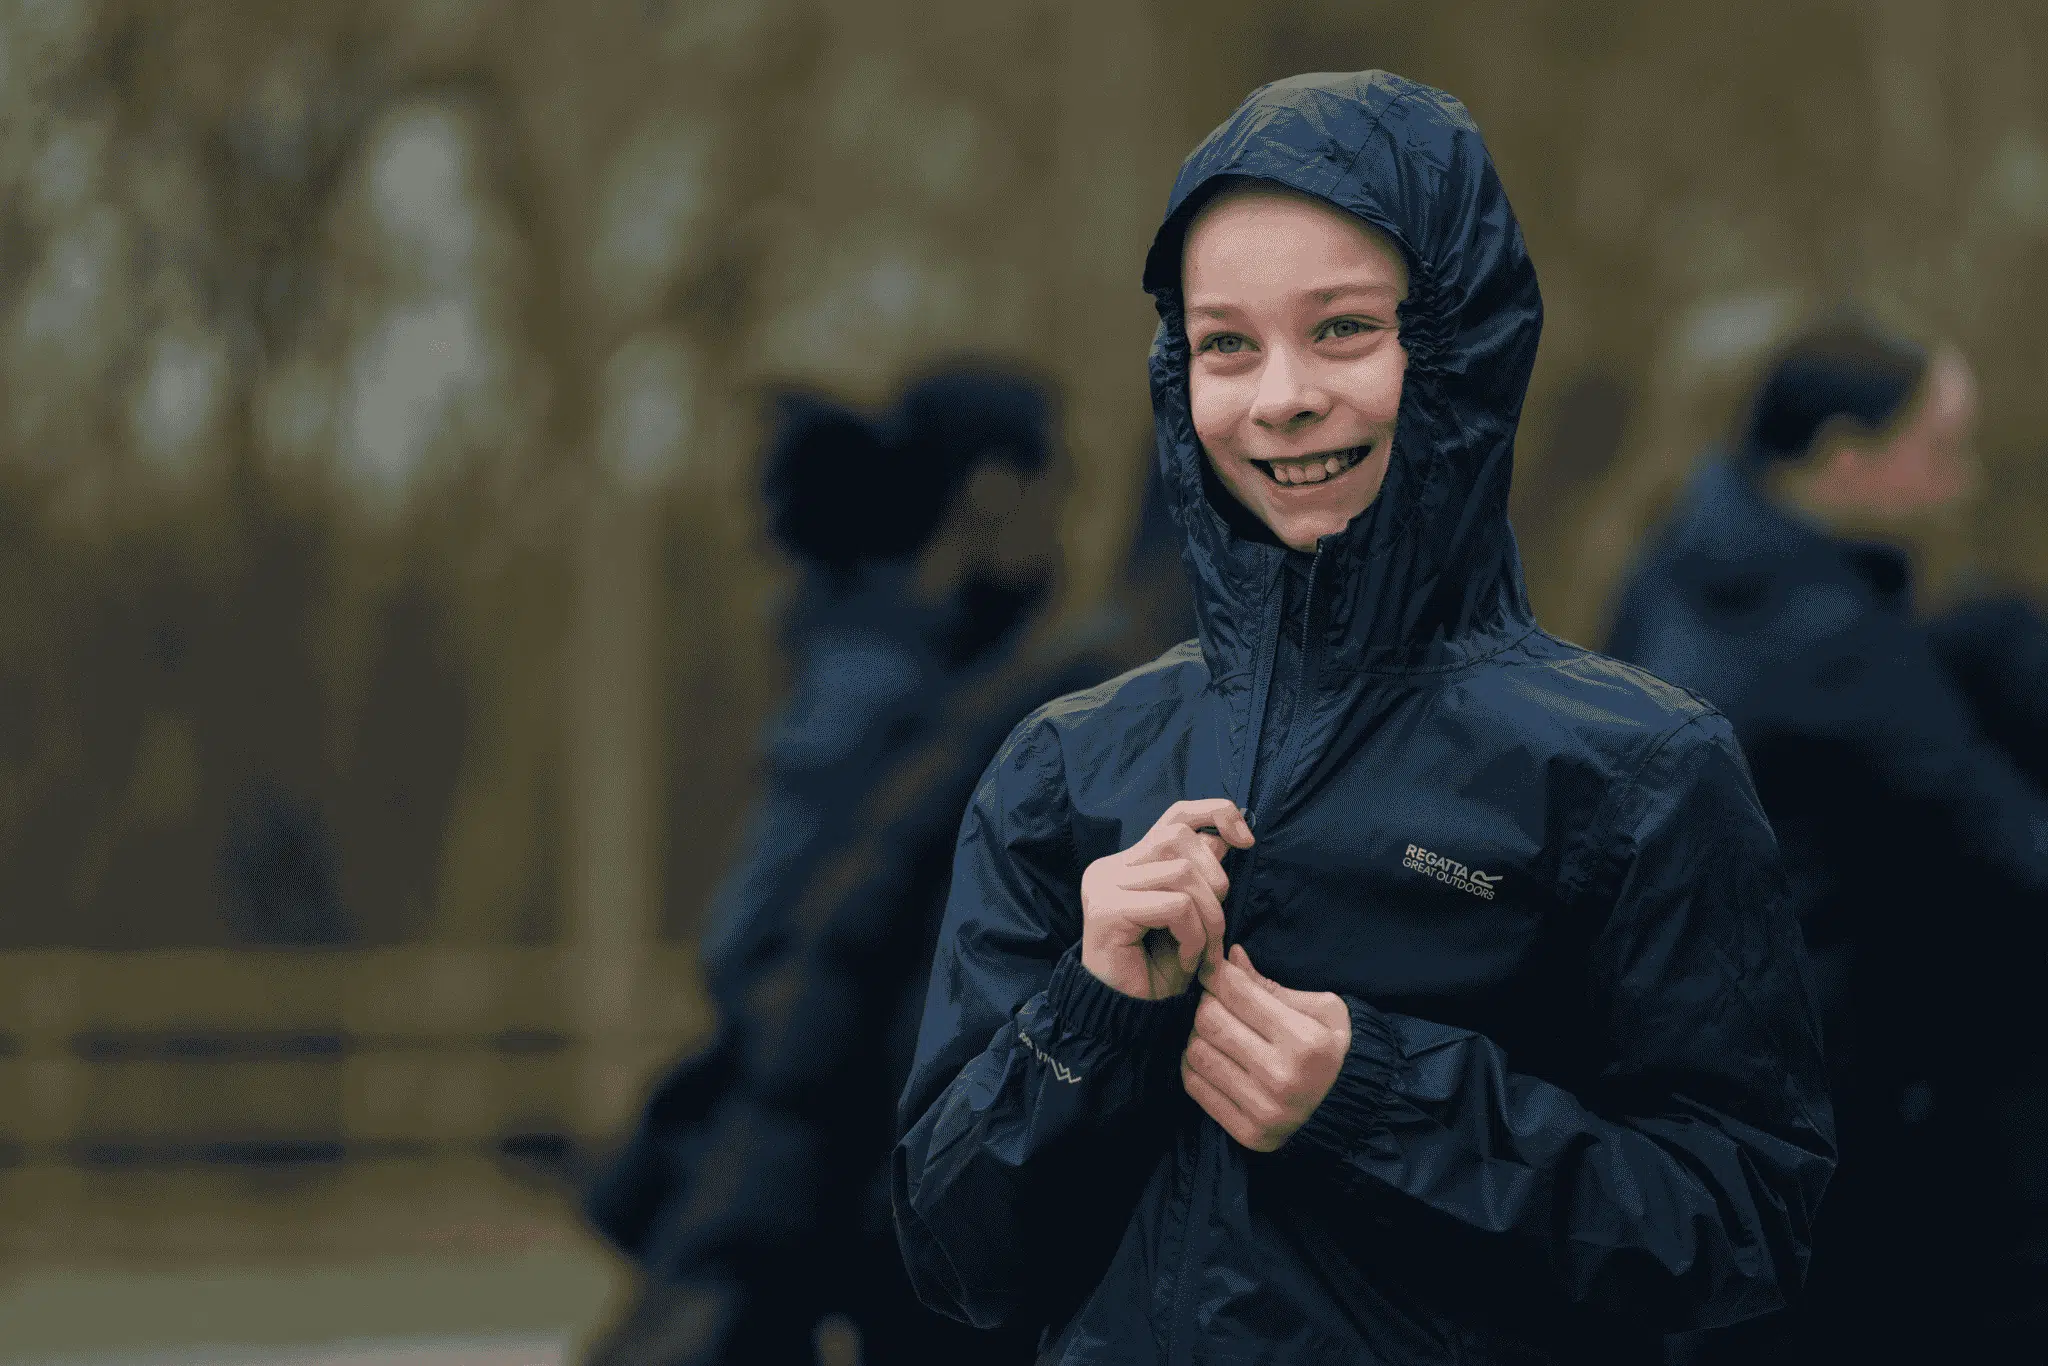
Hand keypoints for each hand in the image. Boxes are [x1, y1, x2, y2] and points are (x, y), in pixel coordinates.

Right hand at [1079, 798, 1253, 999]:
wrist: (1128, 1020)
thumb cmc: (1160, 973)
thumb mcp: (1192, 918)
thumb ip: (1202, 877)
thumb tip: (1225, 838)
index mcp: (1129, 863)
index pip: (1176, 816)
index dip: (1216, 814)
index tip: (1247, 841)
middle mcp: (1110, 867)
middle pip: (1180, 839)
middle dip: (1216, 882)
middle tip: (1216, 930)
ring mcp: (1103, 885)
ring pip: (1182, 873)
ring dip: (1209, 917)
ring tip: (1204, 951)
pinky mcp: (1106, 910)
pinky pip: (1175, 906)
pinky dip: (1194, 935)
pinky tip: (1188, 960)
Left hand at [1182, 945, 1350, 1151]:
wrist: (1352, 1110)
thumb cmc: (1336, 1050)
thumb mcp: (1321, 1010)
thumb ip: (1270, 986)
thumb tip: (1231, 956)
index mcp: (1305, 1042)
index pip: (1237, 992)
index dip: (1217, 973)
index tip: (1213, 969)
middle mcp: (1281, 1078)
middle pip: (1210, 1021)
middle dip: (1207, 1001)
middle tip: (1216, 999)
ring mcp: (1262, 1110)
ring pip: (1197, 1052)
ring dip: (1199, 1034)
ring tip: (1217, 1030)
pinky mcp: (1247, 1133)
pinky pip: (1196, 1086)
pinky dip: (1195, 1064)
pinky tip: (1214, 1056)